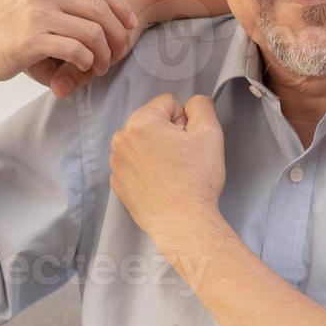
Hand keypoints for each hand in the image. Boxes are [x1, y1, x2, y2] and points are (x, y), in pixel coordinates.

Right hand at [0, 0, 137, 89]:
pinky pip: (76, 50)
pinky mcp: (31, 40)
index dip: (121, 5)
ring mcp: (36, 14)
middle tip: (120, 51)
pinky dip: (87, 61)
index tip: (131, 24)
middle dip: (118, 33)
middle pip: (100, 9)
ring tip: (102, 65)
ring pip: (92, 32)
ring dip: (104, 52)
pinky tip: (85, 67)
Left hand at [109, 93, 226, 241]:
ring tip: (173, 174)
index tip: (189, 142)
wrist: (182, 222)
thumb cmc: (196, 178)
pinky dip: (147, 171)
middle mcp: (121, 140)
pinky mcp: (117, 184)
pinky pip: (135, 165)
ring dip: (157, 152)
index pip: (169, 103)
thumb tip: (192, 104)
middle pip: (152, 122)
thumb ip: (202, 106)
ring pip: (143, 144)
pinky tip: (162, 185)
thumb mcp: (210, 133)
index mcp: (141, 122)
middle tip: (184, 159)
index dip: (185, 120)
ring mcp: (116, 164)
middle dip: (169, 135)